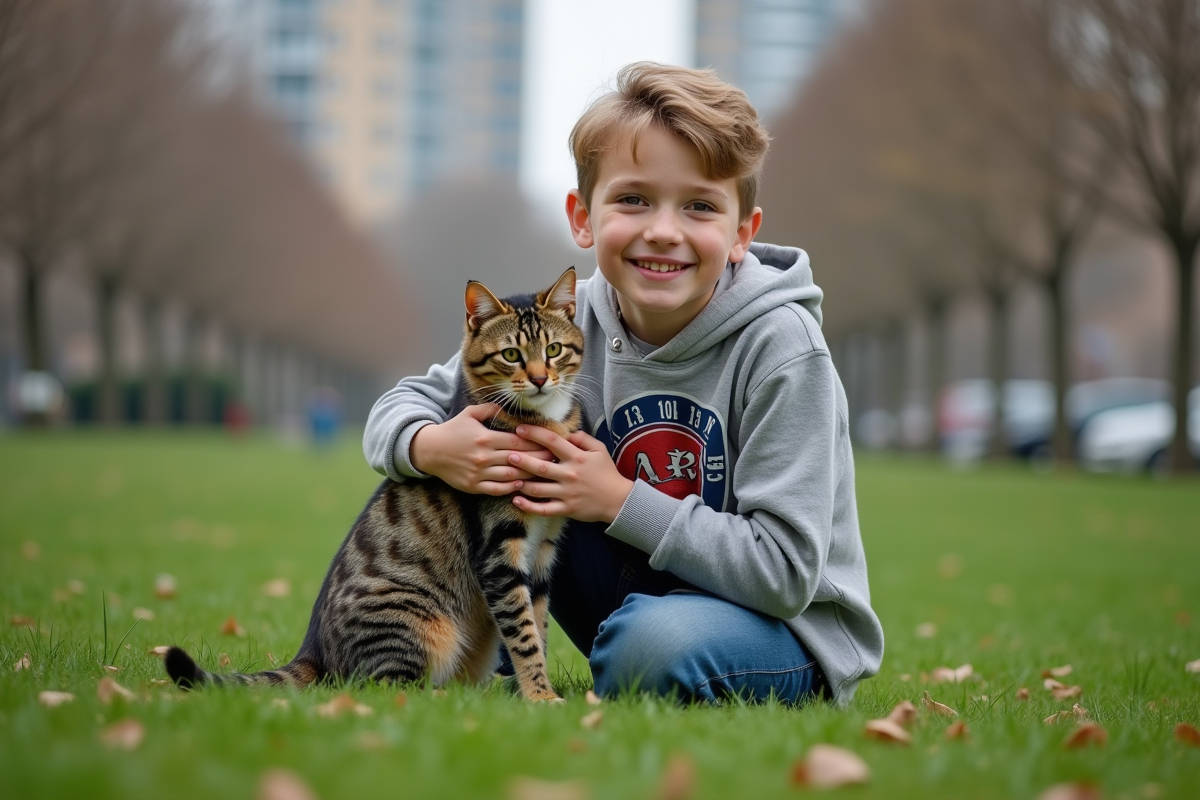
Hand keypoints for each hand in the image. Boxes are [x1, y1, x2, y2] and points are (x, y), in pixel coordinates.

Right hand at [410, 404, 552, 495]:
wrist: (429, 450)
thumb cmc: (452, 430)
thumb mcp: (470, 414)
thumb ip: (490, 409)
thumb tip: (508, 407)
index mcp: (486, 438)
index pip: (518, 441)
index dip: (536, 443)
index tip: (550, 444)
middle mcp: (483, 457)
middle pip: (518, 459)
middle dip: (539, 459)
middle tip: (555, 459)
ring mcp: (478, 473)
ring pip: (510, 477)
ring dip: (528, 475)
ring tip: (544, 474)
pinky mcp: (473, 486)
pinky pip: (496, 490)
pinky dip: (511, 488)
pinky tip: (521, 485)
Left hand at [507, 426, 633, 522]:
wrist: (618, 500)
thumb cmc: (607, 473)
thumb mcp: (600, 450)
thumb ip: (583, 438)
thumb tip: (567, 432)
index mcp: (577, 458)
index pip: (553, 442)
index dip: (535, 434)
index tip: (520, 429)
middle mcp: (569, 475)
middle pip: (541, 466)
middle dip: (522, 460)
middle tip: (507, 455)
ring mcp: (566, 494)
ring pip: (538, 489)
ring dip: (521, 482)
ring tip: (508, 476)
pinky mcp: (566, 509)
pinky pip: (543, 509)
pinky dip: (528, 506)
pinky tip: (516, 500)